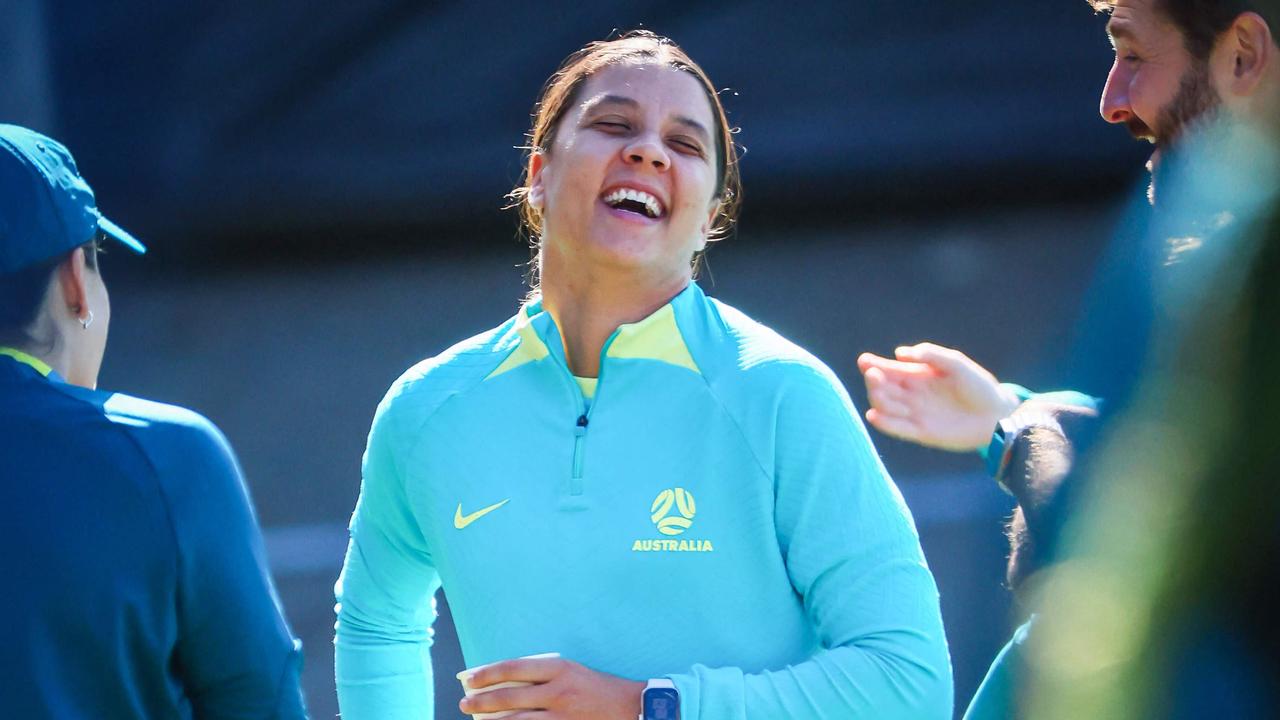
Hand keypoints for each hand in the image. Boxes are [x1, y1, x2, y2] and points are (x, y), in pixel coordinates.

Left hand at [459, 656, 643, 719]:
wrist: (630, 708)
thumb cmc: (594, 687)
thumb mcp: (569, 671)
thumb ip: (539, 675)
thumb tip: (501, 682)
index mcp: (559, 667)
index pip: (513, 668)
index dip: (486, 673)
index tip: (468, 678)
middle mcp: (559, 690)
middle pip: (509, 696)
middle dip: (481, 701)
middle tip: (464, 704)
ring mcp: (562, 716)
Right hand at [856, 342, 1021, 451]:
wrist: (997, 415)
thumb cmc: (979, 386)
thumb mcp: (957, 363)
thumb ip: (931, 355)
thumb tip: (899, 353)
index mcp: (919, 376)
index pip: (890, 370)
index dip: (874, 365)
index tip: (864, 360)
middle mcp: (913, 395)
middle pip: (884, 388)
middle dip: (875, 382)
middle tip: (874, 375)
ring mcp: (916, 414)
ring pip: (888, 407)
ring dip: (879, 399)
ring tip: (879, 391)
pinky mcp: (922, 433)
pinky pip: (898, 429)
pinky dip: (884, 423)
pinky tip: (874, 415)